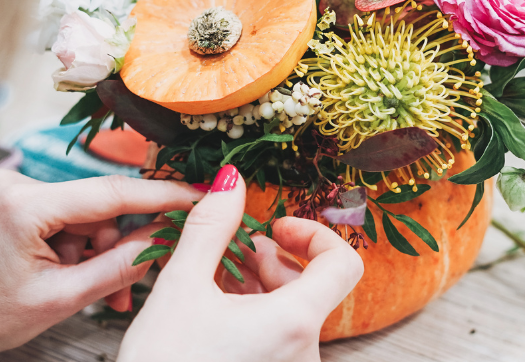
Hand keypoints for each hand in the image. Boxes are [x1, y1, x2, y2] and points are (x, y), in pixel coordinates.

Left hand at [0, 170, 201, 354]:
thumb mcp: (59, 299)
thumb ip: (120, 266)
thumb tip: (165, 239)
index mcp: (24, 206)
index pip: (111, 191)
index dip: (161, 194)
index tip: (196, 196)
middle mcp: (16, 186)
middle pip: (99, 208)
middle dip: (118, 246)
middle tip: (129, 285)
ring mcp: (13, 191)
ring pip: (85, 217)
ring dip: (98, 253)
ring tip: (94, 293)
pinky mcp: (13, 201)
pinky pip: (65, 219)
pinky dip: (77, 248)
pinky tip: (74, 276)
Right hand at [117, 165, 363, 361]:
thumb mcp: (180, 287)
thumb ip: (211, 227)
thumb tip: (231, 180)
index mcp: (295, 323)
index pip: (344, 263)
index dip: (314, 235)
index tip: (277, 228)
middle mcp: (306, 353)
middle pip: (313, 287)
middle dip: (274, 261)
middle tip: (234, 254)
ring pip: (294, 313)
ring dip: (261, 288)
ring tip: (217, 281)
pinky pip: (281, 338)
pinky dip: (257, 317)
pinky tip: (217, 312)